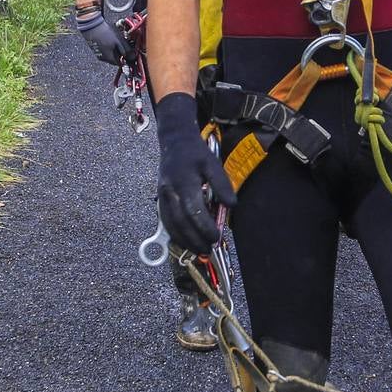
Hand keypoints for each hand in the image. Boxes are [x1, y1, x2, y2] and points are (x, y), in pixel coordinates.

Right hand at [75, 9, 136, 66]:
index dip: (126, 58)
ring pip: (110, 53)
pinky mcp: (95, 47)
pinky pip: (105, 49)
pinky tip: (110, 38)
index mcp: (109, 58)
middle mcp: (103, 58)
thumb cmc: (106, 34)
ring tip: (116, 39)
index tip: (130, 52)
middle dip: (121, 52)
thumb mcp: (119, 41)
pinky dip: (109, 46)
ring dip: (115, 48)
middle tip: (123, 43)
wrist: (91, 25)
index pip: (121, 63)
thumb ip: (127, 50)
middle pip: (115, 58)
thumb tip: (133, 57)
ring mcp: (97, 53)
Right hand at [154, 93, 236, 254]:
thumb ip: (222, 184)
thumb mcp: (213, 163)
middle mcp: (169, 191)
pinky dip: (176, 234)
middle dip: (195, 239)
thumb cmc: (196, 153)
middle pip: (180, 222)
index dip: (205, 227)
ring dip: (184, 240)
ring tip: (199, 250)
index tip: (216, 237)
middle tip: (208, 250)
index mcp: (184, 182)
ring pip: (171, 224)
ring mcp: (162, 196)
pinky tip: (186, 241)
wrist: (174, 141)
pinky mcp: (159, 199)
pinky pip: (166, 220)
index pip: (193, 211)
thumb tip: (231, 206)